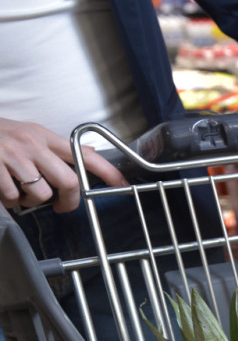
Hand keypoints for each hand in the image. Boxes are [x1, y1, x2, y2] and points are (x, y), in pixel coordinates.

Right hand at [0, 118, 125, 212]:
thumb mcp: (30, 134)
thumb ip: (57, 148)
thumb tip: (91, 155)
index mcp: (43, 136)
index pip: (82, 154)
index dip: (106, 170)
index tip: (121, 184)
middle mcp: (31, 145)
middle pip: (68, 181)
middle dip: (69, 200)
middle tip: (61, 206)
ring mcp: (12, 156)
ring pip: (40, 193)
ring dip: (33, 202)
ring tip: (22, 193)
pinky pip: (11, 197)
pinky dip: (9, 201)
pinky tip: (2, 191)